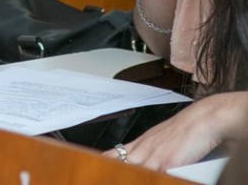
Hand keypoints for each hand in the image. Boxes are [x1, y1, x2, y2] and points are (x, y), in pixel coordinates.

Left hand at [106, 93, 247, 169]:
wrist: (203, 119)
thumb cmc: (185, 129)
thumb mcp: (160, 137)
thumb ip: (147, 148)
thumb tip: (137, 156)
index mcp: (141, 143)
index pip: (114, 155)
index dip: (103, 162)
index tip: (94, 164)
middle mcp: (144, 149)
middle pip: (120, 164)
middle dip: (113, 171)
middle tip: (101, 177)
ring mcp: (154, 157)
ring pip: (133, 170)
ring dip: (129, 174)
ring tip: (117, 177)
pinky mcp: (168, 164)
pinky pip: (155, 176)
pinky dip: (149, 177)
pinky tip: (147, 179)